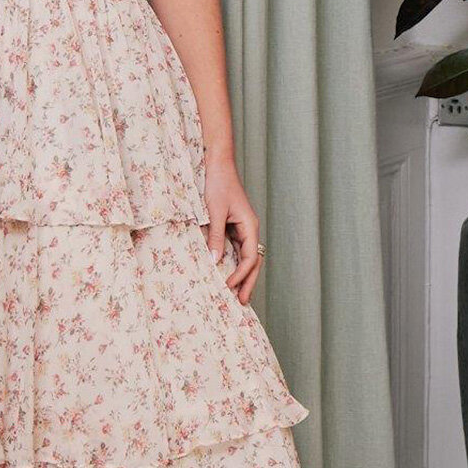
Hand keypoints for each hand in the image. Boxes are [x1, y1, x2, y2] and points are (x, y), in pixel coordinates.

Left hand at [205, 152, 263, 302]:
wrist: (217, 164)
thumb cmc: (217, 184)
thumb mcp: (214, 212)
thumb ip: (215, 237)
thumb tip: (214, 262)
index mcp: (250, 226)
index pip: (250, 257)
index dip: (241, 274)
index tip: (228, 286)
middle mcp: (249, 229)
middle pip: (253, 262)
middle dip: (248, 283)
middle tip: (242, 303)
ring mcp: (242, 228)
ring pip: (246, 258)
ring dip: (243, 276)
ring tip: (238, 295)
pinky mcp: (233, 226)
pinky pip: (237, 250)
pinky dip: (235, 264)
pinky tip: (229, 274)